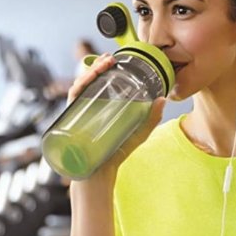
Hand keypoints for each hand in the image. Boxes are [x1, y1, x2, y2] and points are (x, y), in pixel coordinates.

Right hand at [67, 54, 166, 176]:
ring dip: (89, 72)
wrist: (100, 176)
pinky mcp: (72, 122)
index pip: (98, 83)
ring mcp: (78, 114)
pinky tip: (88, 80)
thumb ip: (150, 119)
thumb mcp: (137, 134)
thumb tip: (163, 99)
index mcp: (99, 108)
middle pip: (87, 82)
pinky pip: (72, 100)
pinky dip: (78, 87)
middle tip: (110, 59)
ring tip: (103, 64)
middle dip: (96, 66)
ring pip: (79, 87)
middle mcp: (86, 108)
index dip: (102, 68)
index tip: (113, 59)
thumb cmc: (115, 155)